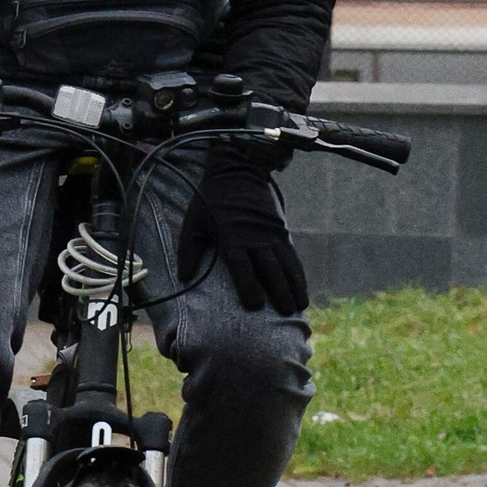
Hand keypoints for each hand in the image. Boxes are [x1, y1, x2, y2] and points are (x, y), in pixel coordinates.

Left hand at [176, 148, 308, 315]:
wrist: (236, 173)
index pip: (241, 265)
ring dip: (294, 285)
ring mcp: (270, 234)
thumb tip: (184, 278)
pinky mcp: (280, 231)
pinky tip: (303, 288)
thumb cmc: (210, 202)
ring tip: (300, 306)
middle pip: (269, 267)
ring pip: (285, 263)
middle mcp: (254, 237)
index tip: (256, 306)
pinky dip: (298, 273)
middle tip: (286, 313)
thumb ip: (188, 251)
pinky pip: (292, 255)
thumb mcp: (193, 223)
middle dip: (279, 291)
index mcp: (231, 237)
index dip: (248, 285)